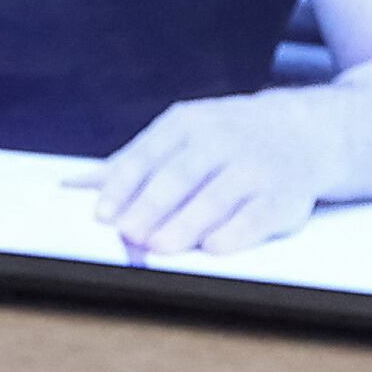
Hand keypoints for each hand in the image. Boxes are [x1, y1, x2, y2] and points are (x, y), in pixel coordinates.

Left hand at [75, 91, 340, 257]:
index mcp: (185, 124)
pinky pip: (257, 215)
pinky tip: (212, 247)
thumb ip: (129, 163)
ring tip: (158, 246)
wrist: (302, 131)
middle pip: (179, 177)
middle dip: (150, 207)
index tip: (102, 215)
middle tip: (127, 234)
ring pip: (215, 197)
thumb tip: (70, 185)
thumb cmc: (224, 140)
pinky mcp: (284, 195)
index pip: (146, 156)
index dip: (122, 186)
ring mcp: (254, 166)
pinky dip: (234, 232)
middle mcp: (220, 140)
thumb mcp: (178, 136)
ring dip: (185, 224)